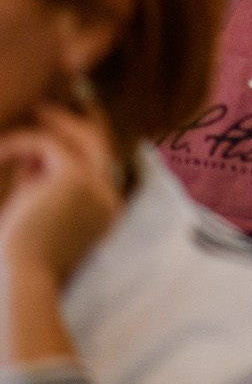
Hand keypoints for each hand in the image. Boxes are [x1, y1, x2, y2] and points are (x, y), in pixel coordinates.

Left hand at [0, 102, 125, 289]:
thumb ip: (41, 184)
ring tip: (32, 112)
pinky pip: (50, 144)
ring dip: (53, 122)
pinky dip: (22, 141)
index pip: (99, 162)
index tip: (53, 129)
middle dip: (75, 122)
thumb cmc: (22, 253)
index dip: (76, 142)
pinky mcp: (76, 178)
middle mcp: (109, 194)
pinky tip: (1, 149)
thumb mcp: (36, 212)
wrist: (24, 275)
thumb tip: (33, 156)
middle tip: (47, 109)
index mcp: (105, 207)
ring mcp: (98, 184)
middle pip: (101, 142)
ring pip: (83, 135)